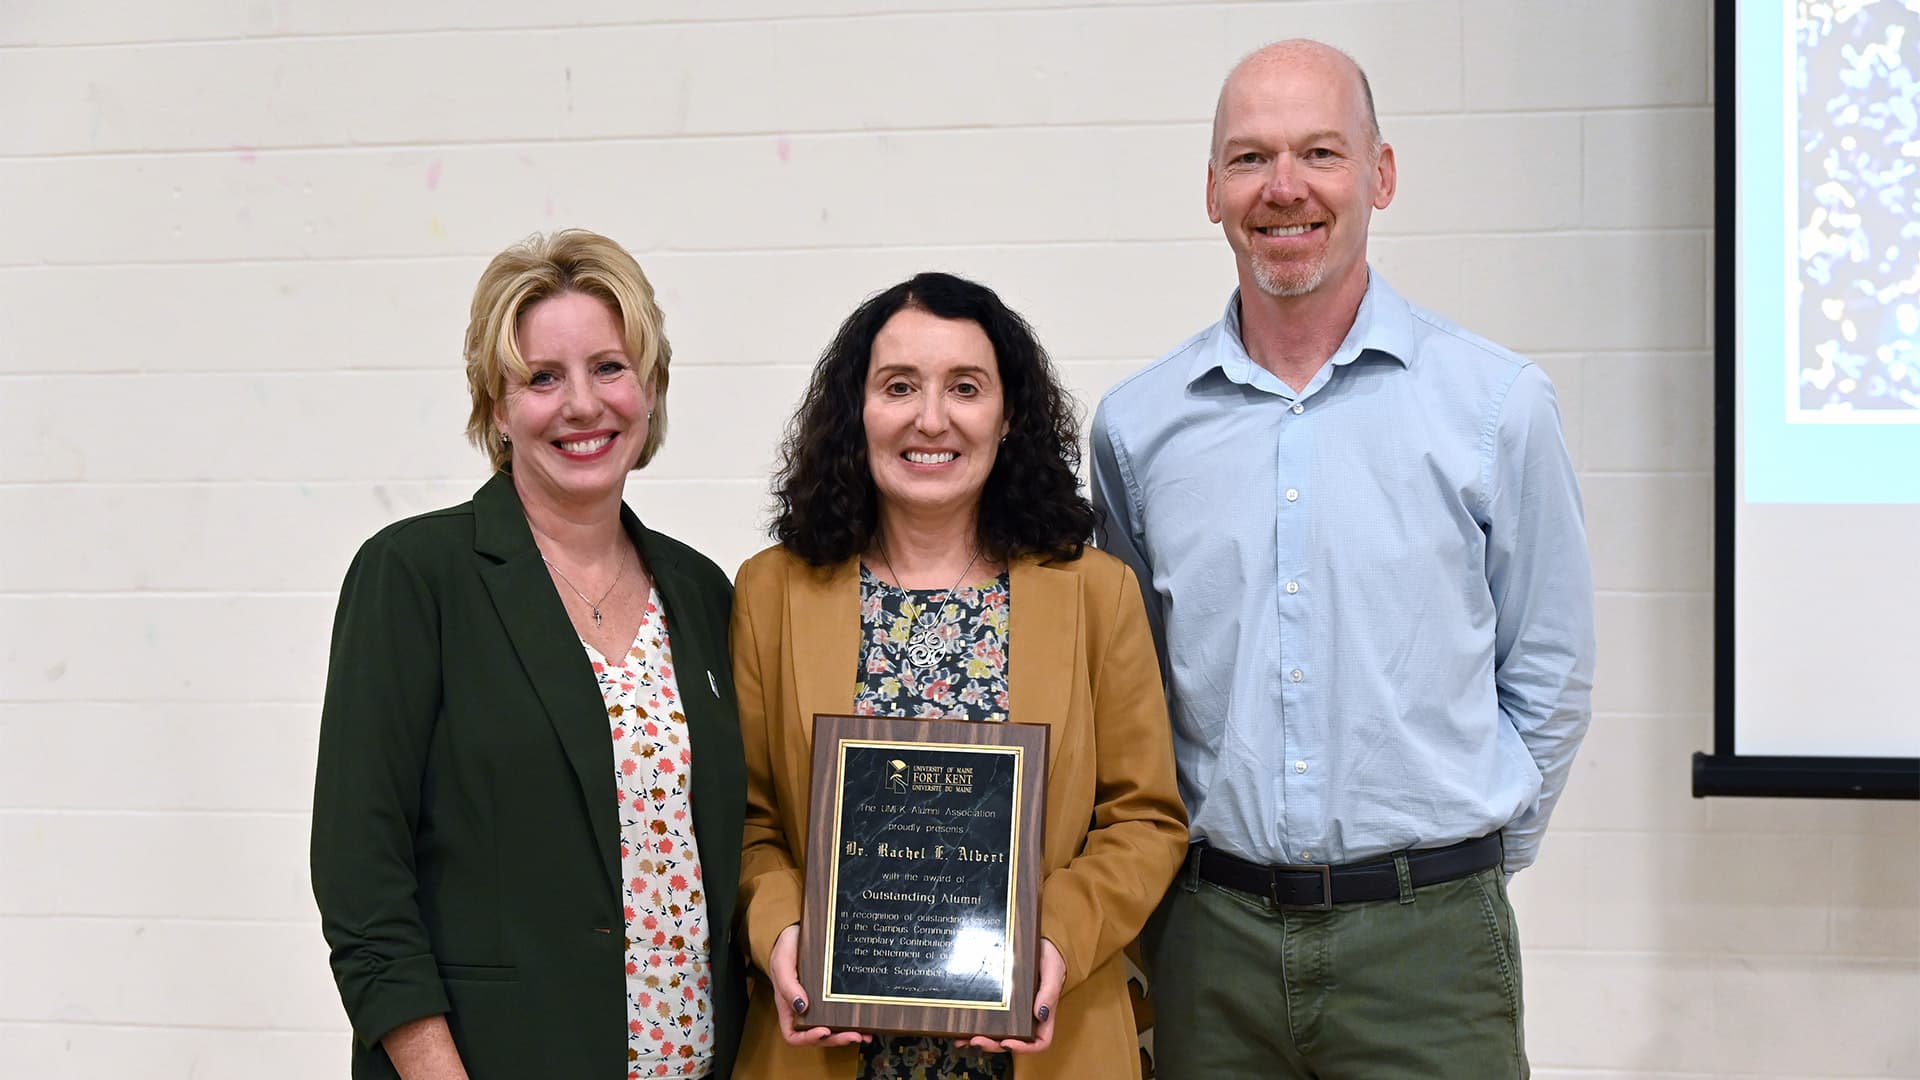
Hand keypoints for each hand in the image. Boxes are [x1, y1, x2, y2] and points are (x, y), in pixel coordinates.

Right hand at [768, 924, 870, 1047]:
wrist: (797, 932)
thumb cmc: (784, 948)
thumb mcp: (782, 963)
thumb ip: (788, 985)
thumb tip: (801, 1006)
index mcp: (789, 1007)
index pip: (793, 1035)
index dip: (808, 1039)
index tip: (824, 1031)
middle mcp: (804, 1009)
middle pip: (818, 1036)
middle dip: (836, 1039)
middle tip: (854, 1036)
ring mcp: (819, 1004)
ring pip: (832, 1028)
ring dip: (848, 1034)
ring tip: (864, 1035)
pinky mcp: (831, 995)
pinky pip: (841, 1013)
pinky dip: (853, 1021)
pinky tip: (865, 1023)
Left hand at [955, 937, 1064, 1054]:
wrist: (1040, 941)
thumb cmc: (1050, 957)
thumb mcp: (1053, 972)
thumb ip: (1049, 993)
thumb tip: (1040, 1014)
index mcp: (1042, 1015)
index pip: (1039, 1042)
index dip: (1024, 1048)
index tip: (1007, 1042)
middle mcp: (1027, 1017)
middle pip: (1012, 1041)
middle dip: (993, 1044)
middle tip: (976, 1040)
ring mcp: (1012, 1010)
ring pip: (997, 1033)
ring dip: (979, 1039)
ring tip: (963, 1039)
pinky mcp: (999, 1000)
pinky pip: (988, 1015)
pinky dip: (974, 1024)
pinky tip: (961, 1026)